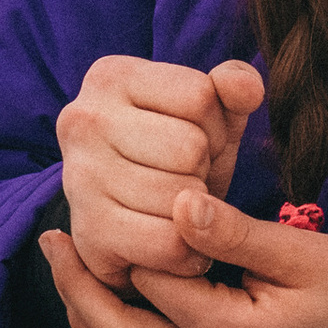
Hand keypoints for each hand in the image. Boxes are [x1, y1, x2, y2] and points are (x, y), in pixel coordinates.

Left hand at [40, 187, 327, 327]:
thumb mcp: (297, 252)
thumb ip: (233, 231)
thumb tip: (177, 205)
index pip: (149, 282)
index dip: (120, 242)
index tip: (95, 201)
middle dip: (76, 285)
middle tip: (50, 240)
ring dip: (85, 321)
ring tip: (66, 275)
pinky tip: (99, 315)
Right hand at [55, 54, 263, 285]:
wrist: (130, 219)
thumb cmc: (174, 155)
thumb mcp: (211, 114)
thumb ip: (235, 87)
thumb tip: (249, 88)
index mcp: (112, 76)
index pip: (200, 96)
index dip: (216, 126)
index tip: (196, 139)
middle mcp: (83, 119)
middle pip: (191, 147)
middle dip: (204, 169)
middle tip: (185, 178)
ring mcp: (79, 177)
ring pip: (182, 198)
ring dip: (198, 212)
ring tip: (178, 208)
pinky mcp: (88, 232)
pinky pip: (169, 243)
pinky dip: (187, 252)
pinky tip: (175, 240)